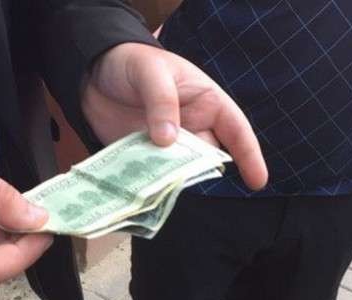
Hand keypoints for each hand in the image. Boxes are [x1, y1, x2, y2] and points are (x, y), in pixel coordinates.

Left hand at [82, 42, 267, 189]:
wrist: (93, 72)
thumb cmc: (133, 62)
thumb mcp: (151, 73)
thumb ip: (162, 102)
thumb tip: (167, 139)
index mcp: (207, 103)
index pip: (236, 131)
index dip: (249, 156)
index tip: (257, 181)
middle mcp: (191, 128)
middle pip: (205, 158)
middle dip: (196, 170)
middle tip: (176, 171)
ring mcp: (166, 144)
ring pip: (178, 170)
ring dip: (169, 178)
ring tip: (154, 179)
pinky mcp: (141, 156)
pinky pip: (149, 174)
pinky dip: (146, 182)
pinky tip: (138, 185)